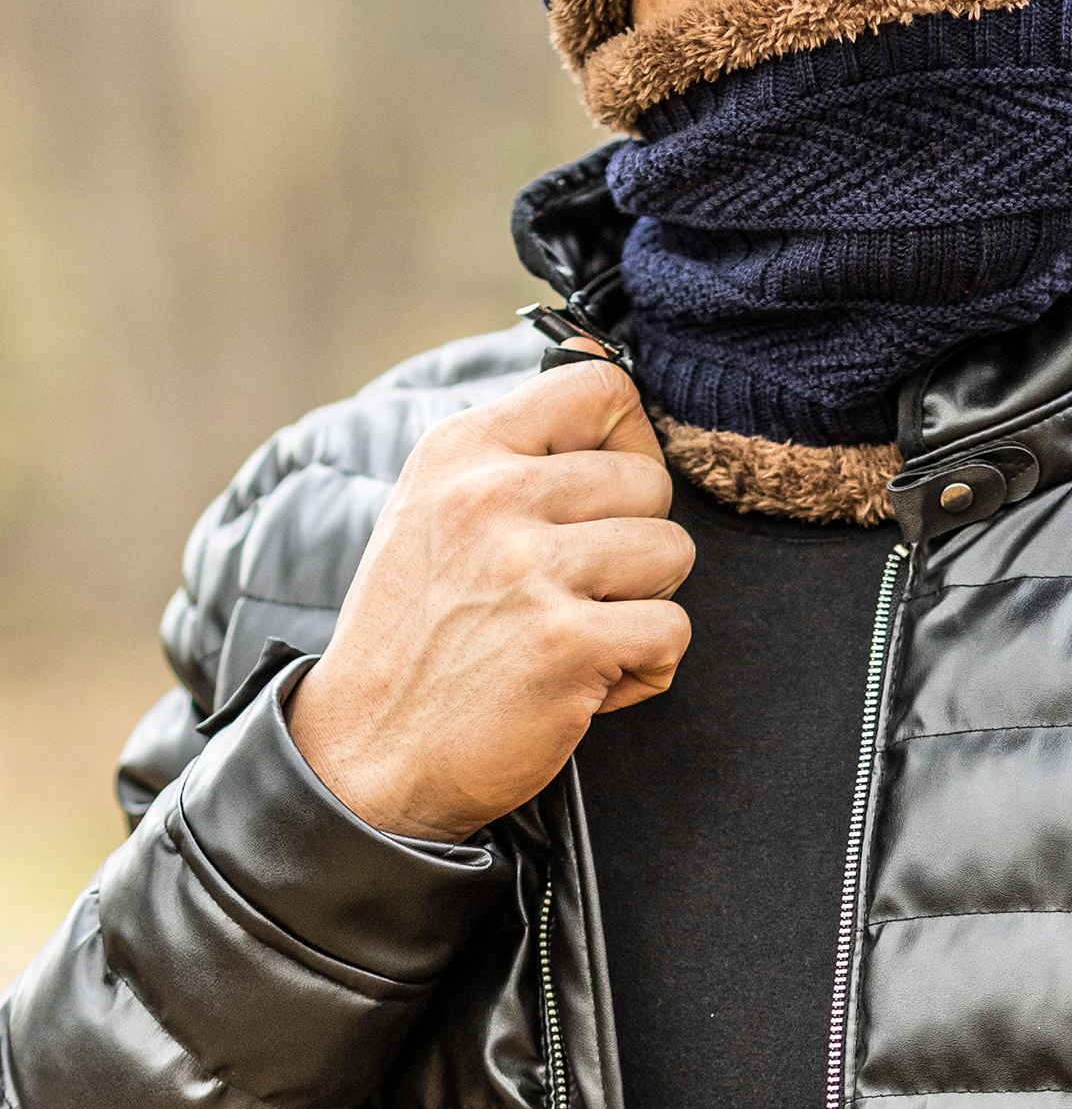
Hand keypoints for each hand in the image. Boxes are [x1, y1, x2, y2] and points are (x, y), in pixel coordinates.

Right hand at [286, 357, 692, 840]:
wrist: (361, 755)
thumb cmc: (413, 632)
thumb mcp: (434, 507)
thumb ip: (517, 445)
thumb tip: (603, 353)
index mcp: (461, 449)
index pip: (601, 388)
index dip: (627, 442)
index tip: (603, 493)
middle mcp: (493, 497)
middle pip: (651, 481)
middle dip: (632, 542)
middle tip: (573, 589)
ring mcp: (530, 570)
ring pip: (672, 552)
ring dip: (639, 604)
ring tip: (574, 632)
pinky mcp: (567, 644)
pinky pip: (671, 631)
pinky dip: (643, 668)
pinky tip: (584, 682)